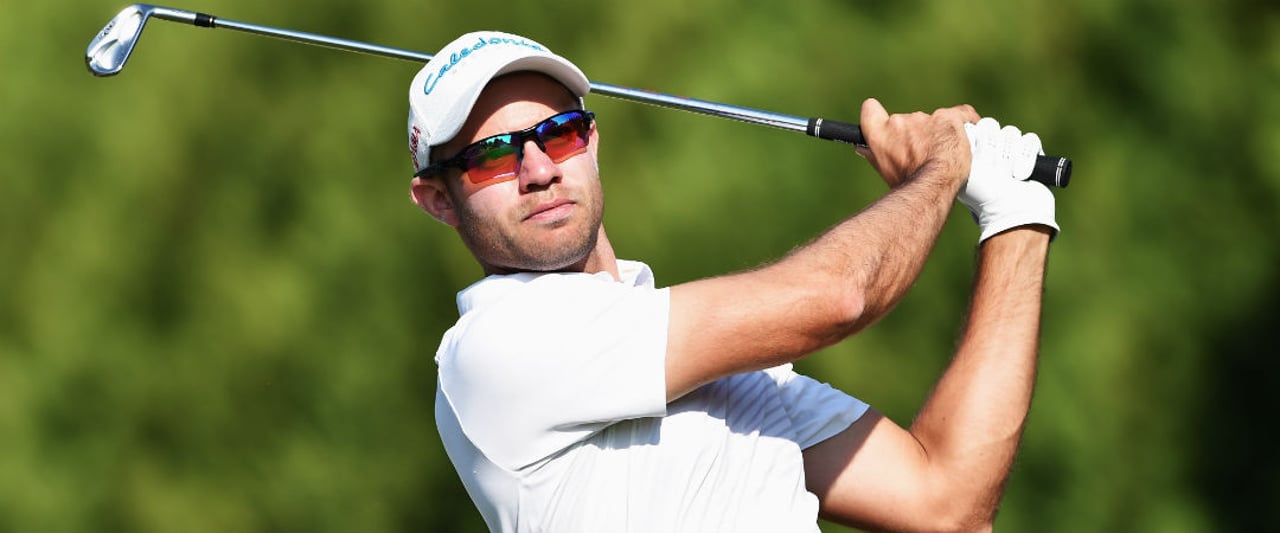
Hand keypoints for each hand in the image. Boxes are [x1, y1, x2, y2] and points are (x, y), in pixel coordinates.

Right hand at [856, 98, 977, 188]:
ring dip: (940, 133)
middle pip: (907, 121)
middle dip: (917, 134)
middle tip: (925, 155)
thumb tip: (862, 149)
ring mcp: (924, 118)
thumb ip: (874, 155)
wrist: (934, 185)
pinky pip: (961, 113)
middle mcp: (899, 122)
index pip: (870, 110)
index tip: (886, 123)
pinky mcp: (948, 117)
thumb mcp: (886, 172)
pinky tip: (969, 133)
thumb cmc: (909, 184)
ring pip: (934, 121)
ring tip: (946, 156)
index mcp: (879, 133)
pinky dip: (966, 122)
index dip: (877, 114)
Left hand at [957, 118, 1059, 242]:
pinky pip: (1030, 140)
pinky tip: (1021, 175)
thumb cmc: (983, 195)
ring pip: (1011, 132)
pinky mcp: (1033, 153)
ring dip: (1009, 155)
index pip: (976, 127)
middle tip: (993, 169)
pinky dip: (1026, 158)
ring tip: (1008, 175)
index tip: (979, 160)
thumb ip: (957, 148)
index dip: (979, 141)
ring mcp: (1014, 149)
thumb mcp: (964, 171)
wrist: (1012, 212)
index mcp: (975, 150)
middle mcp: (993, 147)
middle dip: (993, 148)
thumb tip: (963, 128)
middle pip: (993, 126)